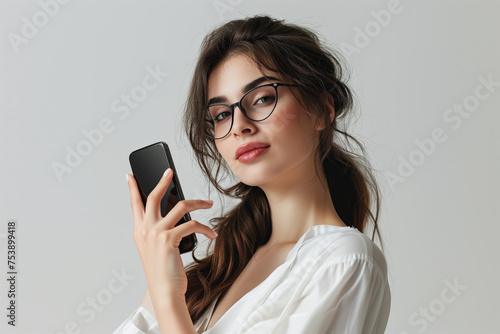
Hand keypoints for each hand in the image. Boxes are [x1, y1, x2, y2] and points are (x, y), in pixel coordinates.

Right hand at [126, 168, 216, 299]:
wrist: (164, 292)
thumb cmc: (163, 273)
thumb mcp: (155, 250)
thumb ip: (159, 232)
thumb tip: (176, 216)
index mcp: (139, 232)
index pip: (134, 205)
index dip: (132, 188)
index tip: (130, 176)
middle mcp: (145, 230)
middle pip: (153, 197)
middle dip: (162, 181)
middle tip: (169, 171)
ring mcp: (156, 234)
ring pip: (179, 206)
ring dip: (197, 202)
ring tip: (207, 203)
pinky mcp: (168, 239)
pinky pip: (191, 224)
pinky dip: (204, 228)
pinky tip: (211, 233)